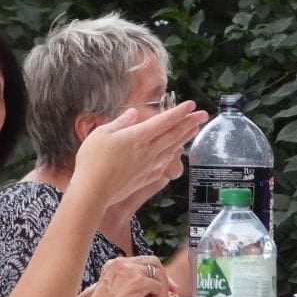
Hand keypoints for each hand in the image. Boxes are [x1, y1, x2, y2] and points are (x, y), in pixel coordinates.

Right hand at [72, 101, 207, 209]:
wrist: (93, 191)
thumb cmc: (92, 160)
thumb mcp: (102, 133)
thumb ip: (121, 122)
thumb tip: (134, 113)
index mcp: (138, 136)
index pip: (164, 121)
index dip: (179, 112)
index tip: (191, 104)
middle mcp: (148, 150)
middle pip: (174, 134)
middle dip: (190, 123)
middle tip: (203, 115)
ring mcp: (149, 166)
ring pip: (172, 149)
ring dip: (184, 138)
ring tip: (194, 130)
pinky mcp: (146, 178)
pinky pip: (164, 163)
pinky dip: (172, 155)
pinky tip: (175, 153)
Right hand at [78, 256, 183, 296]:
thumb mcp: (121, 296)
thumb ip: (138, 292)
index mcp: (115, 264)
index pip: (142, 262)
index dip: (155, 273)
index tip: (163, 286)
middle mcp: (122, 263)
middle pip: (153, 261)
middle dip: (165, 276)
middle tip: (172, 291)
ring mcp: (130, 270)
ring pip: (158, 273)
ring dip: (164, 289)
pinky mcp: (138, 281)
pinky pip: (158, 286)